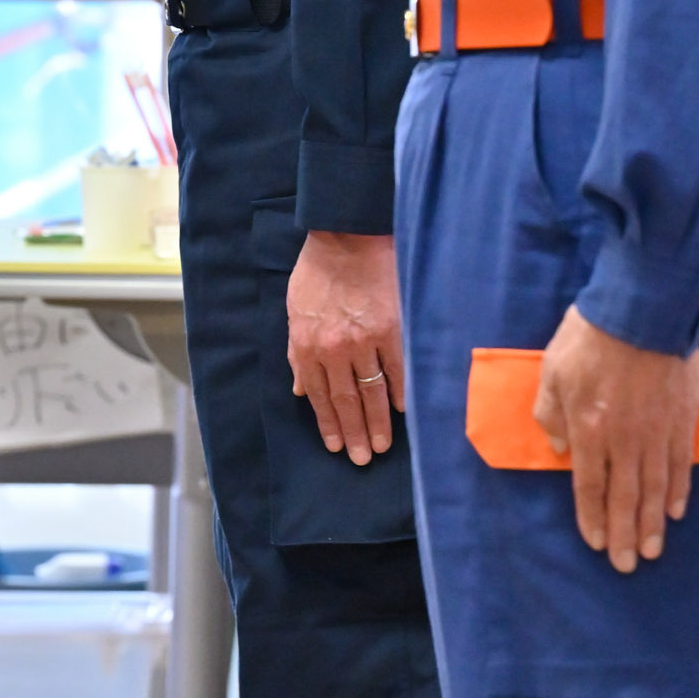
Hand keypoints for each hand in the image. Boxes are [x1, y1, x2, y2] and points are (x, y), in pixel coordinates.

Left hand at [287, 230, 403, 462]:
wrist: (346, 238)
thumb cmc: (318, 273)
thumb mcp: (295, 311)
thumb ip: (298, 352)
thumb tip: (300, 388)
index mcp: (307, 344)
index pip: (318, 394)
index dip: (327, 422)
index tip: (335, 445)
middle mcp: (333, 348)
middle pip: (345, 400)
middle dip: (353, 432)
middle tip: (361, 459)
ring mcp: (364, 341)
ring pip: (371, 392)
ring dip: (377, 422)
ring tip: (381, 446)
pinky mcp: (391, 330)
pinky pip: (397, 370)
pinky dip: (400, 392)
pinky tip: (404, 412)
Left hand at [532, 305, 698, 573]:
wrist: (643, 312)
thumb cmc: (590, 338)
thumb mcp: (552, 371)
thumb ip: (551, 414)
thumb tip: (559, 450)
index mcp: (588, 429)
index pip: (588, 484)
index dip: (592, 516)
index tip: (597, 543)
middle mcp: (624, 440)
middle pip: (624, 496)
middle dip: (624, 534)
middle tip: (627, 565)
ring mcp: (657, 433)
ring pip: (655, 489)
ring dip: (652, 523)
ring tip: (651, 551)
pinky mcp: (682, 422)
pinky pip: (680, 466)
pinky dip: (678, 492)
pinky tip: (675, 512)